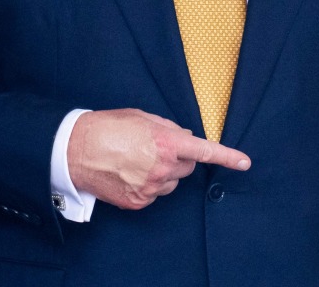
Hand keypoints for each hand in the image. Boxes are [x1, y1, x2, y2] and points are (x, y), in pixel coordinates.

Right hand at [67, 108, 249, 209]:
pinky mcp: (138, 202)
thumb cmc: (108, 128)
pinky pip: (154, 194)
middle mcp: (162, 167)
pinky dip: (148, 186)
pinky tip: (129, 174)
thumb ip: (169, 128)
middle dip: (179, 158)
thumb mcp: (142, 118)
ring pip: (172, 182)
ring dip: (164, 173)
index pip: (204, 150)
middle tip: (155, 149)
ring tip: (137, 161)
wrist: (74, 151)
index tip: (244, 162)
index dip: (227, 156)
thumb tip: (186, 137)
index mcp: (166, 143)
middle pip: (187, 167)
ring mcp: (150, 188)